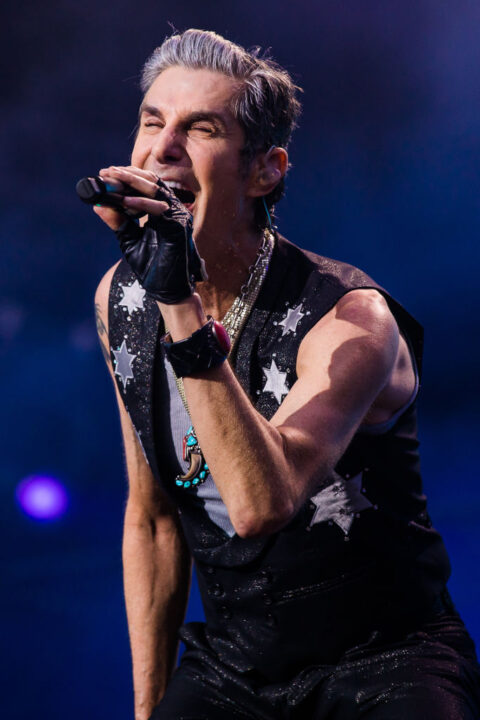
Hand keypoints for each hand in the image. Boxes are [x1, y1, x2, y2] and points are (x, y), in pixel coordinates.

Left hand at [94, 166, 206, 303]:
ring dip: (133, 182)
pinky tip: (124, 202)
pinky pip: (158, 209)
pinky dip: (140, 204)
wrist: (166, 290)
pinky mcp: (179, 226)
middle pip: (151, 181)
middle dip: (127, 175)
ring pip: (156, 189)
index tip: (105, 173)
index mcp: (162, 210)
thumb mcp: (128, 240)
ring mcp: (178, 216)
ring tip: (114, 178)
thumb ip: (118, 222)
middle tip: (107, 172)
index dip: (126, 177)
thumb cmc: (151, 267)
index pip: (145, 184)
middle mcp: (172, 210)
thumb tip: (98, 205)